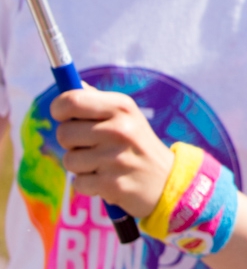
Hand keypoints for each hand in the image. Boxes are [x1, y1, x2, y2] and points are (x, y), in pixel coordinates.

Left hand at [50, 86, 175, 217]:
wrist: (166, 178)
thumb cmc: (136, 142)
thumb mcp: (126, 115)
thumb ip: (96, 100)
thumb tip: (73, 84)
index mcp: (121, 107)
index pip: (71, 101)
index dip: (59, 108)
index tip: (64, 116)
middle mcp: (119, 129)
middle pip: (64, 133)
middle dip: (71, 142)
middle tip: (90, 144)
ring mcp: (115, 158)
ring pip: (69, 160)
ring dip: (80, 165)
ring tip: (102, 162)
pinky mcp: (111, 184)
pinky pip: (78, 183)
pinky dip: (88, 183)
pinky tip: (107, 178)